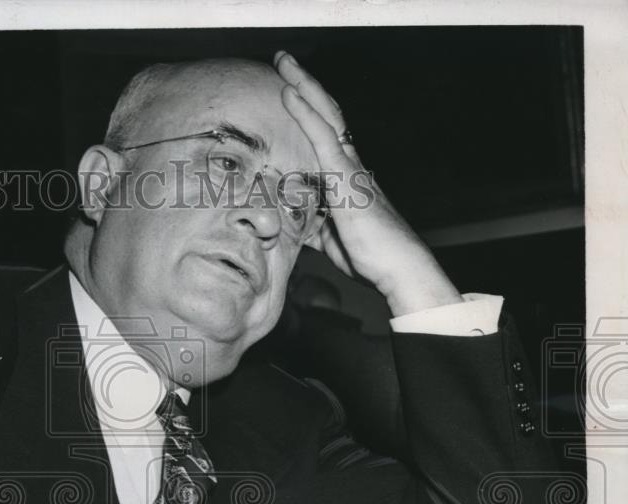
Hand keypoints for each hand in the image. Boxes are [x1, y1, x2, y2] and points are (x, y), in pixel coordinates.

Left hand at [273, 51, 462, 316]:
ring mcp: (350, 167)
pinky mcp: (346, 177)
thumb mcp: (329, 238)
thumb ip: (312, 225)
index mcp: (347, 177)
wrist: (397, 267)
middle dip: (304, 86)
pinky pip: (322, 137)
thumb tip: (294, 225)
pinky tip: (289, 94)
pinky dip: (305, 113)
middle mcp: (350, 164)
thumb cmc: (368, 255)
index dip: (308, 110)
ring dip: (303, 87)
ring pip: (325, 115)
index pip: (324, 134)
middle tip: (284, 61)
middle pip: (326, 114)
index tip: (289, 89)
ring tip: (284, 62)